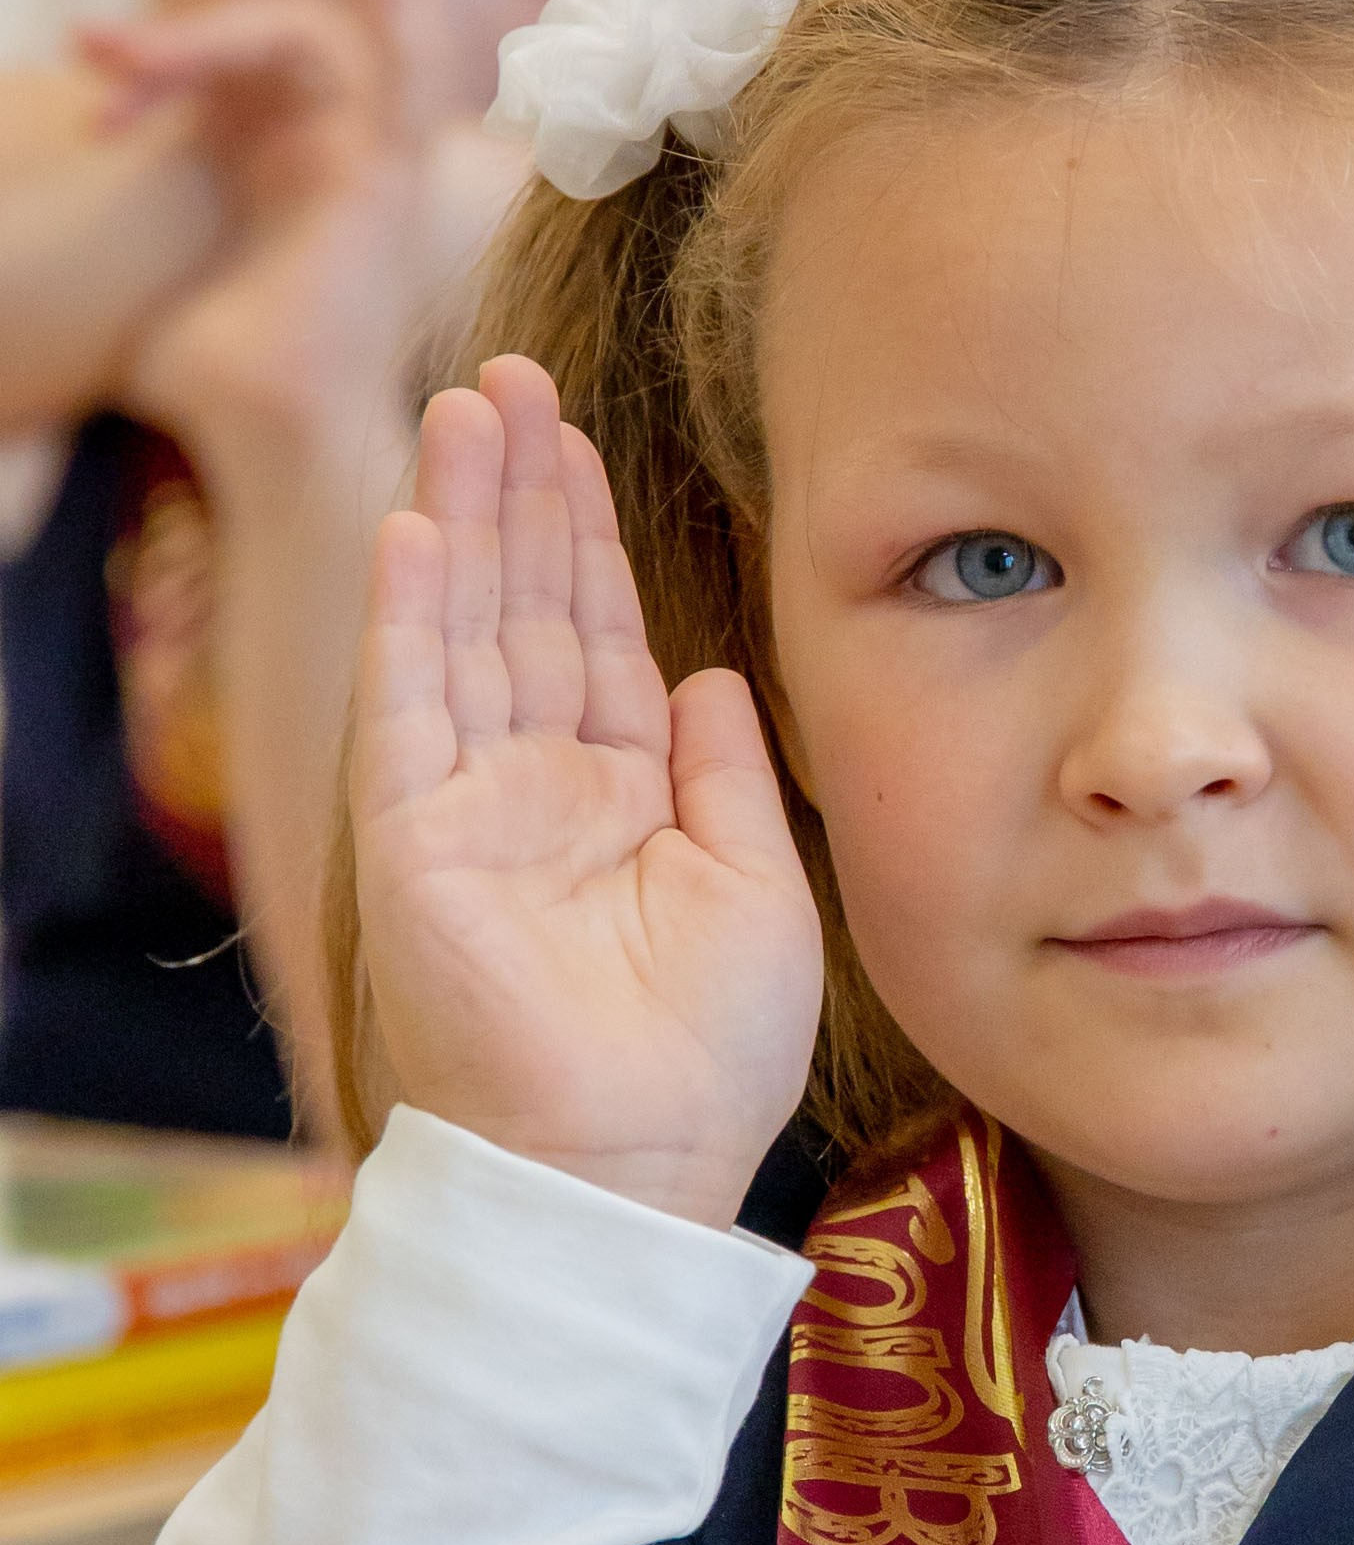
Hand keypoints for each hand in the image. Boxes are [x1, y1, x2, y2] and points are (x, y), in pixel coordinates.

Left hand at [80, 0, 520, 498]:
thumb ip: (127, 243)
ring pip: (306, 42)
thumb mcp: (147, 281)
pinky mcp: (392, 176)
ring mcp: (365, 159)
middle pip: (258, 46)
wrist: (264, 429)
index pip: (225, 72)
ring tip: (133, 55)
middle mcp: (328, 154)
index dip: (157, 71)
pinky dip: (408, 14)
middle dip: (172, 46)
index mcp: (280, 170)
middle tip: (96, 60)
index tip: (97, 117)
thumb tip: (32, 258)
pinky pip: (414, 77)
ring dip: (214, 33)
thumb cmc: (213, 383)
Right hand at [353, 355, 822, 1226]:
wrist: (637, 1171)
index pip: (597, 635)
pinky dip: (409, 621)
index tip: (573, 432)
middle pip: (522, 608)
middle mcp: (537, 789)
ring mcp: (467, 812)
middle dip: (515, 492)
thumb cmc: (709, 1061)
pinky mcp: (414, 846)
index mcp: (623, 798)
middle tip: (506, 373)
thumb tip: (706, 671)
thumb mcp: (758, 891)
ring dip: (457, 521)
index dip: (585, 534)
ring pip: (460, 633)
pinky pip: (406, 713)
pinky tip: (413, 532)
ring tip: (460, 409)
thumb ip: (725, 773)